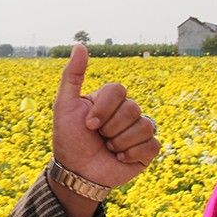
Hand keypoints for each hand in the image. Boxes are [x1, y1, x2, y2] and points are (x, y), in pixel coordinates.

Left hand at [52, 44, 159, 188]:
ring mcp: (138, 130)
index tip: (88, 124)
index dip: (103, 109)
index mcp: (108, 99)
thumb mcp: (64, 105)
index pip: (118, 90)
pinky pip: (152, 144)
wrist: (76, 172)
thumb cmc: (68, 138)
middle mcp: (126, 111)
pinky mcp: (147, 150)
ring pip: (144, 125)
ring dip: (120, 142)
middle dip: (110, 127)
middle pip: (132, 108)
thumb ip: (72, 75)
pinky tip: (119, 157)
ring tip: (108, 147)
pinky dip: (132, 154)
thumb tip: (80, 44)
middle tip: (98, 137)